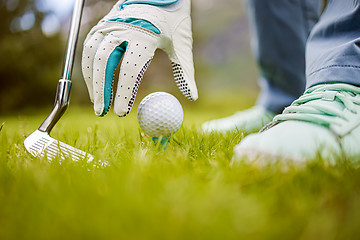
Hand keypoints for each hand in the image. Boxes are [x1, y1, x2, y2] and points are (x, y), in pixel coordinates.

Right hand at [82, 0, 196, 116]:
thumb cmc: (173, 19)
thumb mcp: (182, 43)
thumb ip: (185, 70)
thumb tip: (193, 97)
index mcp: (144, 35)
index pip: (130, 69)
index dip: (124, 93)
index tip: (121, 113)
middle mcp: (122, 28)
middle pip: (104, 63)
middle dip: (101, 90)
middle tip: (102, 112)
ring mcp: (109, 24)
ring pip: (92, 55)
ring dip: (92, 80)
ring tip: (98, 101)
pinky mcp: (103, 23)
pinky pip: (90, 47)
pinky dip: (89, 67)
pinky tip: (94, 82)